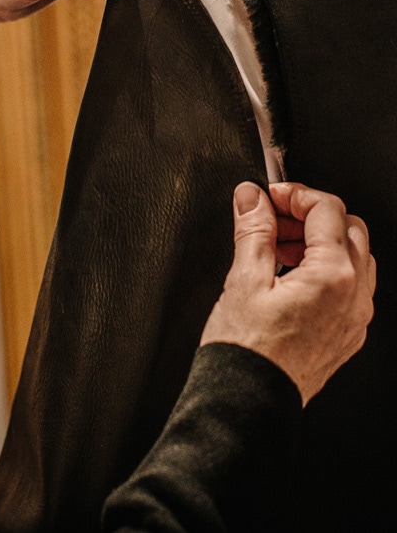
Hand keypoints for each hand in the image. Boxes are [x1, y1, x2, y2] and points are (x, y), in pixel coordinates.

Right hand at [200, 182, 375, 404]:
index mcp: (333, 277)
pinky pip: (351, 287)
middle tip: (273, 218)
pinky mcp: (347, 335)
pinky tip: (290, 277)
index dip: (294, 194)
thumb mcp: (244, 279)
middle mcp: (354, 297)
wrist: (248, 404)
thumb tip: (251, 197)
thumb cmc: (246, 352)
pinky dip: (326, 269)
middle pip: (349, 228)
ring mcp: (355, 319)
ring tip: (278, 249)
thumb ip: (253, 229)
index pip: (327, 209)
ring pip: (355, 257)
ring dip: (320, 241)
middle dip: (310, 215)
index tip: (268, 197)